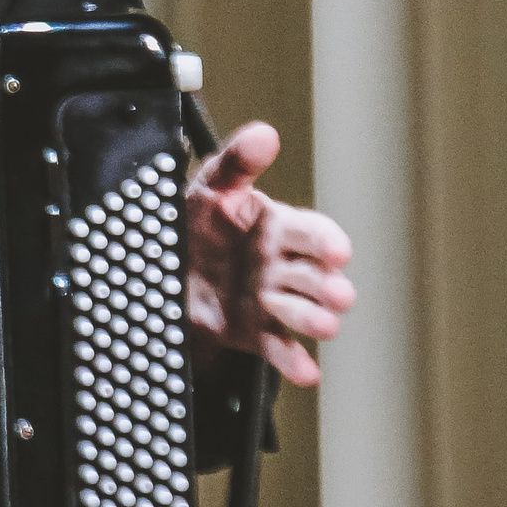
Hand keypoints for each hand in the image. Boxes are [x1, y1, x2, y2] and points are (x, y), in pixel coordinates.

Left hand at [185, 122, 355, 387]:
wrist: (168, 268)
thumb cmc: (199, 219)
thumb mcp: (212, 185)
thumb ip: (238, 162)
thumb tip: (266, 133)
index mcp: (277, 227)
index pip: (311, 232)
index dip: (324, 241)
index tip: (337, 250)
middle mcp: (281, 266)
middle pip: (313, 276)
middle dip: (327, 285)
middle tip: (339, 293)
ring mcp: (272, 301)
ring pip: (301, 312)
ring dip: (315, 319)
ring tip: (325, 325)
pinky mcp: (257, 333)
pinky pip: (278, 348)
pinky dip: (294, 362)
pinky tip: (307, 372)